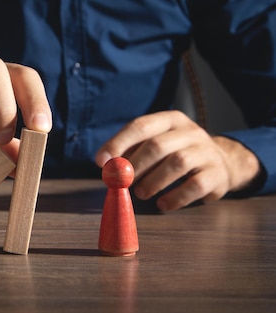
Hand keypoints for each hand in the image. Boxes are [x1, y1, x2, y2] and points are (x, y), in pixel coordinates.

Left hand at [96, 110, 260, 211]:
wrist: (224, 163)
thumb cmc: (176, 154)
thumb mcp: (157, 144)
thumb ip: (133, 151)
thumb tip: (107, 166)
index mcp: (170, 120)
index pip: (140, 126)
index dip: (118, 143)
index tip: (101, 161)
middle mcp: (190, 132)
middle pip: (157, 145)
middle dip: (134, 166)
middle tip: (122, 183)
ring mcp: (207, 152)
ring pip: (177, 163)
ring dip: (153, 182)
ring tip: (140, 193)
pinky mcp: (217, 174)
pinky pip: (195, 186)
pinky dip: (175, 197)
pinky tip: (162, 204)